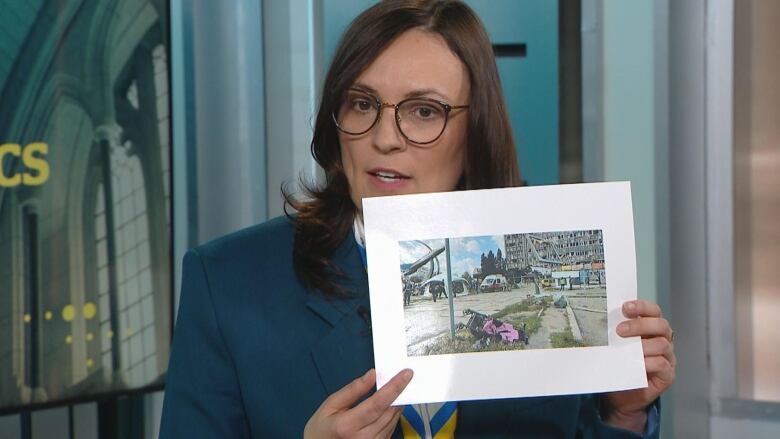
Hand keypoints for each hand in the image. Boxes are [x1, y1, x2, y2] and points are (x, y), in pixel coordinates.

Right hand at [304, 368, 411, 438]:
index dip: (393, 388)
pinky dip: (393, 414)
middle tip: (405, 376)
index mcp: (348, 425)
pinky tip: (391, 404)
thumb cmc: (322, 427)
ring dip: (398, 402)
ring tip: (398, 388)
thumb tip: (372, 375)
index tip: (406, 374)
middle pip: (389, 412)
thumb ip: (353, 390)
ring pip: (393, 420)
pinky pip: (391, 428)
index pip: (377, 404)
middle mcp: (363, 438)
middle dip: (399, 392)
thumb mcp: (331, 404)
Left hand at [603, 300, 675, 432]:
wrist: (621, 396)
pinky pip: (662, 364)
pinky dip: (647, 362)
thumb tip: (602, 317)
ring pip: (662, 344)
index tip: (625, 307)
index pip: (654, 311)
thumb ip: (616, 332)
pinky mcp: (668, 375)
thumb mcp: (616, 345)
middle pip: (661, 325)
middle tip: (620, 330)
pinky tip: (634, 363)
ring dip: (642, 345)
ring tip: (625, 348)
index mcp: (652, 329)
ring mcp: (668, 358)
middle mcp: (663, 341)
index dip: (642, 306)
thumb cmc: (619, 366)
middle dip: (640, 325)